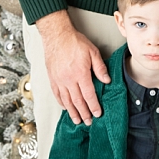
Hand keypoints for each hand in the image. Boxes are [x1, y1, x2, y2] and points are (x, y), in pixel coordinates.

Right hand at [37, 10, 109, 124]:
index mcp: (80, 74)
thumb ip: (100, 68)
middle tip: (88, 122)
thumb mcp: (93, 52)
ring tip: (77, 120)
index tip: (98, 114)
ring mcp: (58, 80)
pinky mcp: (52, 78)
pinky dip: (62, 103)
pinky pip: (57, 94)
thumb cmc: (75, 42)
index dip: (94, 106)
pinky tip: (66, 108)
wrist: (57, 36)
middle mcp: (68, 79)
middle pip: (77, 101)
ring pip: (66, 100)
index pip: (88, 94)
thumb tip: (106, 81)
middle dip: (84, 113)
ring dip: (72, 112)